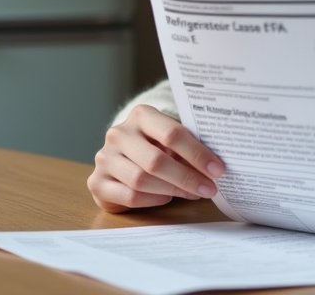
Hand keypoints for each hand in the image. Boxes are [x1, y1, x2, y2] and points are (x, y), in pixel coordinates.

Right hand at [87, 104, 224, 211]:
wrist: (120, 160)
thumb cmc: (154, 147)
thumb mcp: (169, 141)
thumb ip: (186, 148)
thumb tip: (215, 168)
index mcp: (141, 115)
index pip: (172, 133)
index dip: (197, 154)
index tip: (217, 170)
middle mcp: (119, 133)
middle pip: (156, 160)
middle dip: (187, 177)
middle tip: (209, 189)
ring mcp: (105, 157)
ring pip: (142, 180)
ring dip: (173, 190)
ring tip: (192, 194)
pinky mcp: (97, 182)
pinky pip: (130, 196)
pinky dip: (153, 199)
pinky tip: (167, 197)